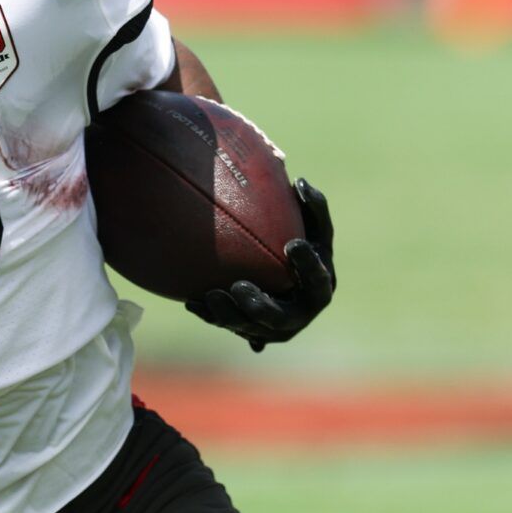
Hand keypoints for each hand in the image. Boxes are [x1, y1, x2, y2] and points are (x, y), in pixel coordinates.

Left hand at [185, 180, 335, 351]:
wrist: (278, 274)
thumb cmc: (297, 241)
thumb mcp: (312, 226)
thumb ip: (313, 206)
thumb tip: (300, 182)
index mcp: (319, 287)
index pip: (318, 281)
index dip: (308, 266)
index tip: (291, 244)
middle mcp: (299, 313)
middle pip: (280, 318)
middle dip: (260, 306)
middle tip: (239, 286)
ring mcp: (272, 327)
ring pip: (249, 328)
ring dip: (229, 315)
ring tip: (211, 295)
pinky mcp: (248, 330)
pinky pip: (227, 326)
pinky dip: (210, 315)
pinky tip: (192, 301)